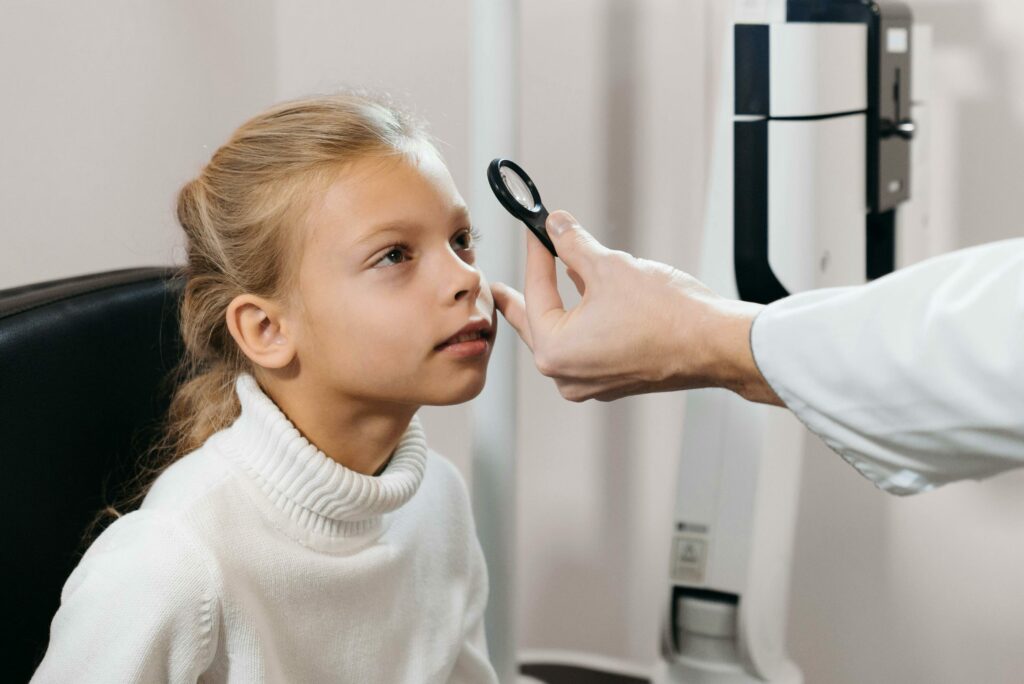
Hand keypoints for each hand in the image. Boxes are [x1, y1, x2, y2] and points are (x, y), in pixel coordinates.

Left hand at [490, 210, 781, 403]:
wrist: (716, 345)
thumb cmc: (669, 317)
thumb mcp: (610, 267)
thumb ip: (573, 245)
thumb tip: (557, 227)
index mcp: (555, 351)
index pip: (536, 293)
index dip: (536, 255)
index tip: (536, 233)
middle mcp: (568, 375)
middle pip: (538, 323)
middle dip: (526, 296)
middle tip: (499, 290)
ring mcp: (591, 383)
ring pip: (564, 335)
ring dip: (561, 306)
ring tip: (551, 280)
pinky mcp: (614, 379)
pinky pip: (586, 346)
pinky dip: (584, 322)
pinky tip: (586, 302)